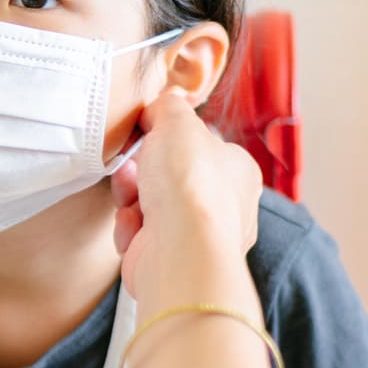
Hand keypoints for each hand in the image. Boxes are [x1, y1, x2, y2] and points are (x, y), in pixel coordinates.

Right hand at [110, 91, 261, 301]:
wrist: (180, 249)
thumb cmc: (190, 184)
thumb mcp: (177, 122)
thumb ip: (168, 107)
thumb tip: (159, 108)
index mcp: (237, 172)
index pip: (199, 147)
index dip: (166, 140)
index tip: (145, 136)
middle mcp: (224, 207)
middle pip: (168, 178)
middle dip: (140, 172)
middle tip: (131, 168)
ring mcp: (198, 237)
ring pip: (149, 206)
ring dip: (130, 199)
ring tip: (131, 202)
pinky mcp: (172, 260)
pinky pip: (140, 235)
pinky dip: (130, 230)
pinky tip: (135, 230)